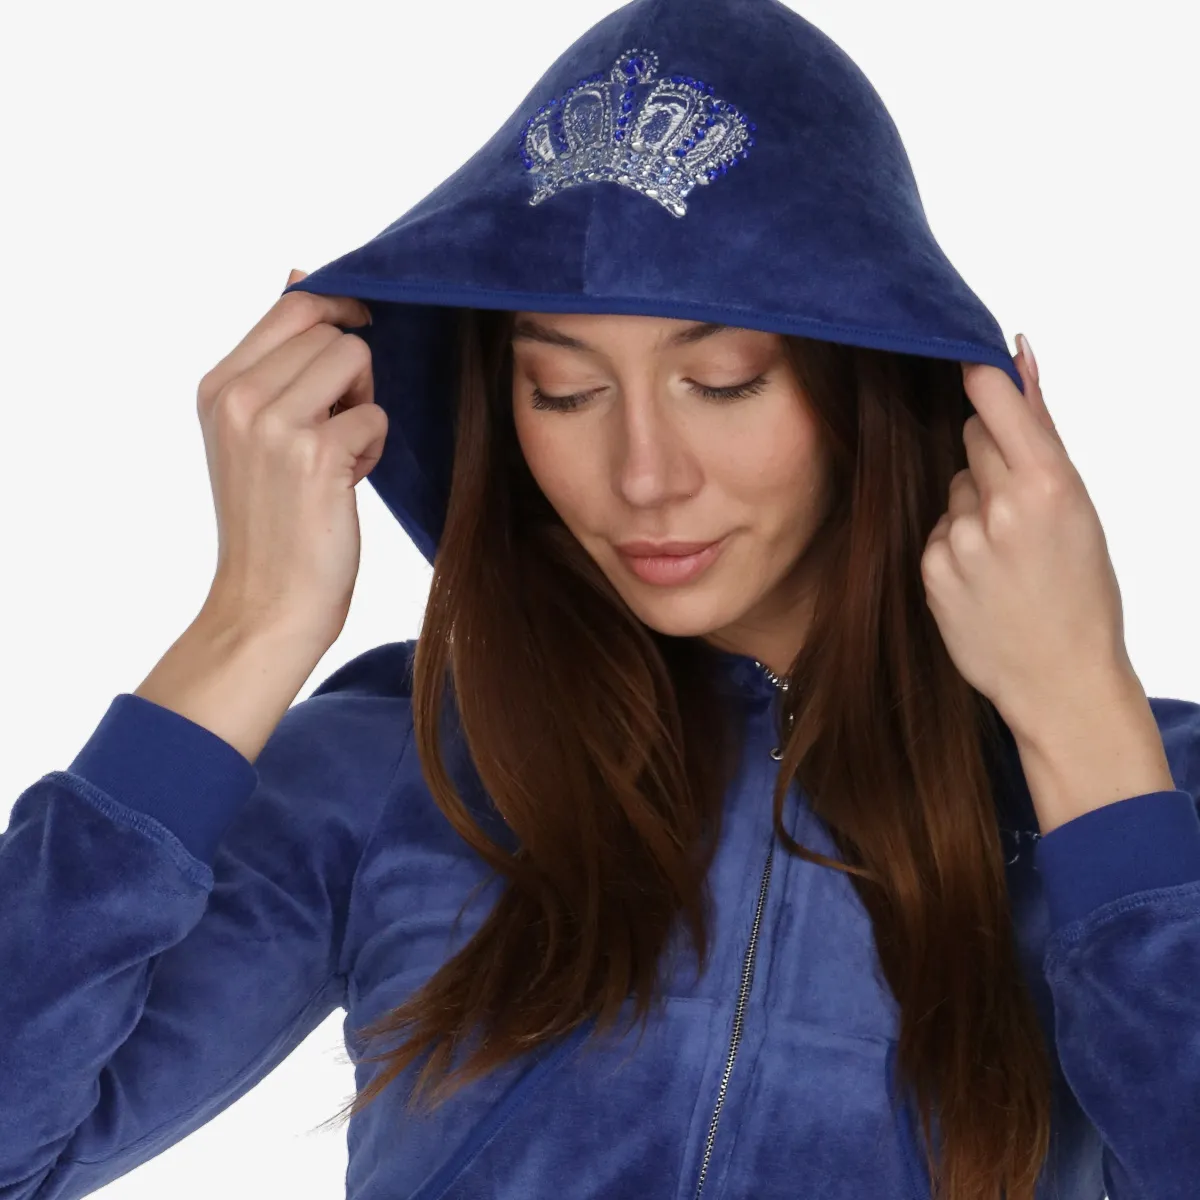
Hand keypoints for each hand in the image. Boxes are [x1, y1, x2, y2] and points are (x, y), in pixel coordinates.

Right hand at [194, 269, 382, 649]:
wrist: (266, 604)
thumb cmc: (272, 520)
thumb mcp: (254, 430)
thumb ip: (278, 357)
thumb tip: (301, 271)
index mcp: (218, 385)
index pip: (291, 305)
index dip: (338, 311)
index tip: (356, 342)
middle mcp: (238, 397)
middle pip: (330, 330)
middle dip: (351, 373)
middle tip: (336, 427)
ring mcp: (273, 424)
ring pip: (354, 359)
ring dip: (363, 406)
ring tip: (339, 454)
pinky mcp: (315, 454)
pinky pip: (374, 415)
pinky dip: (372, 448)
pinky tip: (346, 484)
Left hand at [919, 337, 1131, 739]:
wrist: (1059, 680)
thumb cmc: (1083, 594)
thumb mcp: (1081, 509)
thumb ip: (1041, 433)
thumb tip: (1018, 356)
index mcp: (1048, 487)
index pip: (994, 401)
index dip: (980, 378)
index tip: (970, 362)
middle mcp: (998, 509)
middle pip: (973, 440)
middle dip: (992, 455)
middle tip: (1021, 500)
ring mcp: (958, 541)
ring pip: (955, 488)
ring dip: (974, 505)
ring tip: (1007, 553)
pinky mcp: (930, 570)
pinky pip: (938, 530)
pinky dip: (955, 543)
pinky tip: (983, 576)